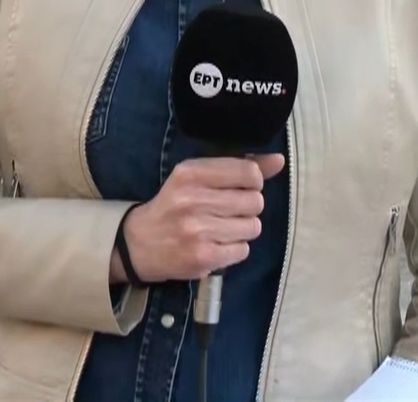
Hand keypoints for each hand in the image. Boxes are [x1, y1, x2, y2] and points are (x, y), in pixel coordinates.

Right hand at [119, 154, 285, 283]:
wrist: (138, 244)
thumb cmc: (173, 206)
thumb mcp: (196, 178)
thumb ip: (238, 168)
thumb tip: (279, 161)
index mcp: (191, 173)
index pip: (249, 172)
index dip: (252, 182)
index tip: (239, 188)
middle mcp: (193, 200)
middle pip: (255, 201)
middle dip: (248, 208)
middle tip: (228, 212)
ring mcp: (198, 230)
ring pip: (253, 227)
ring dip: (243, 230)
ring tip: (222, 229)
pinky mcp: (204, 257)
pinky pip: (243, 250)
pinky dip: (235, 249)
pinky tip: (217, 244)